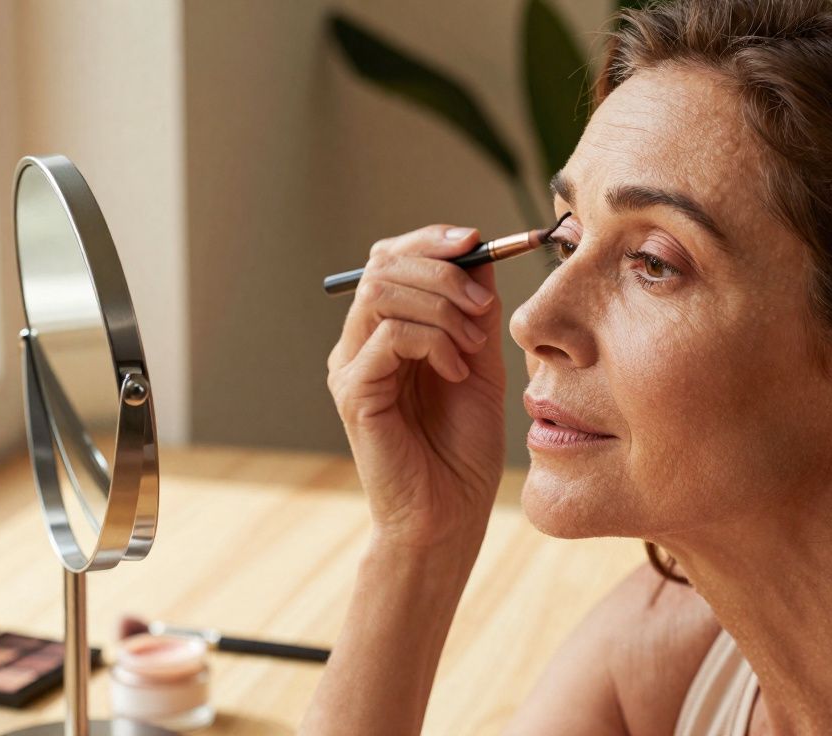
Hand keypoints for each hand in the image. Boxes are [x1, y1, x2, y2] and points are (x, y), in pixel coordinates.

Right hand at [326, 224, 506, 549]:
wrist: (450, 515)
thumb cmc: (464, 448)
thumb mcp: (480, 363)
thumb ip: (475, 312)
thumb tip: (479, 254)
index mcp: (385, 329)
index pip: (393, 257)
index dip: (432, 240)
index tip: (477, 242)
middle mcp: (358, 342)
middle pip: (384, 264)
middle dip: (441, 270)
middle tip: (481, 304)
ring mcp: (350, 367)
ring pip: (383, 292)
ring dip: (441, 306)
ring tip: (472, 345)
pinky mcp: (353, 393)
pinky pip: (387, 336)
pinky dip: (432, 341)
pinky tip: (456, 369)